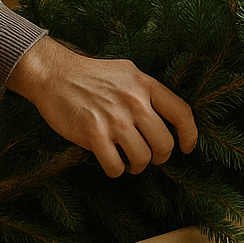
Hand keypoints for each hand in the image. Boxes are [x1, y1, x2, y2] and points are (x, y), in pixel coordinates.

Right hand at [7, 36, 197, 177]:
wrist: (54, 74)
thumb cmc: (91, 75)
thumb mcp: (127, 72)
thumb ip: (147, 91)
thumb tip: (167, 115)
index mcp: (145, 85)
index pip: (182, 114)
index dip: (190, 136)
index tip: (186, 148)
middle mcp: (134, 102)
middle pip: (164, 144)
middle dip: (158, 157)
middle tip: (148, 155)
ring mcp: (114, 119)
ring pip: (142, 159)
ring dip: (137, 165)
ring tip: (128, 160)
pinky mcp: (93, 133)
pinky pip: (115, 166)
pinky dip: (115, 170)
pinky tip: (111, 162)